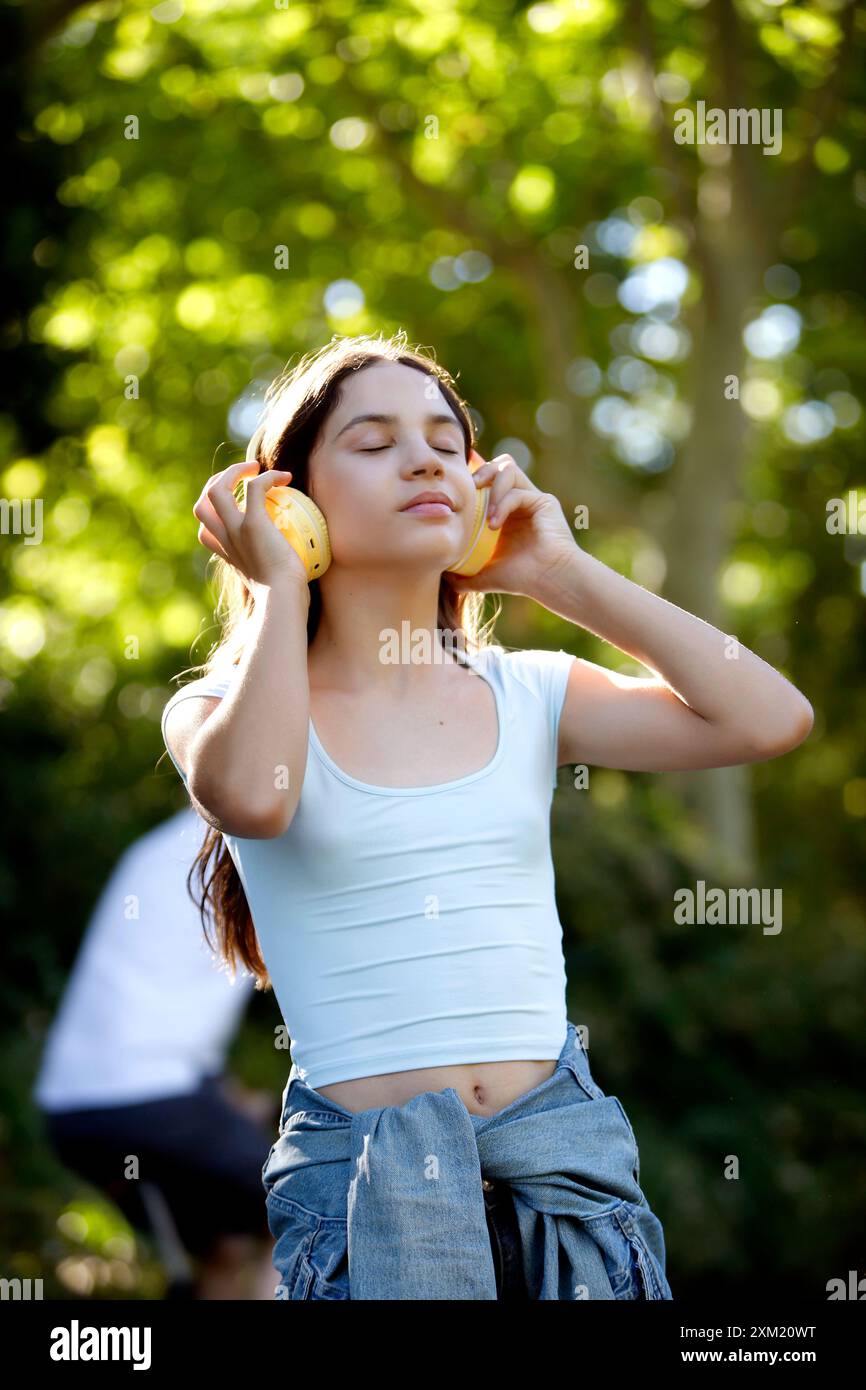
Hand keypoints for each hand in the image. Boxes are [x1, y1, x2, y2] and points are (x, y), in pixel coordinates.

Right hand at [193, 460, 309, 593]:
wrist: (283, 602)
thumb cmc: (283, 598)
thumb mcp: (268, 581)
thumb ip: (269, 570)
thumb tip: (288, 568)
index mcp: (226, 554)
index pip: (205, 529)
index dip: (215, 512)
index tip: (238, 507)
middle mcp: (225, 540)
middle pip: (202, 503)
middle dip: (217, 483)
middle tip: (242, 477)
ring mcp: (235, 531)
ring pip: (217, 488)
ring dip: (234, 471)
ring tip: (255, 467)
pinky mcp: (253, 524)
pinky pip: (254, 487)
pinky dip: (268, 477)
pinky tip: (285, 477)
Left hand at [449, 451, 579, 597]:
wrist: (551, 581)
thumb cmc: (524, 579)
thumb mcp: (486, 575)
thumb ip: (465, 575)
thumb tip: (442, 577)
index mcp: (507, 511)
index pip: (488, 481)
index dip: (472, 481)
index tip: (456, 495)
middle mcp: (521, 500)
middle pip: (499, 466)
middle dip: (481, 472)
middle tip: (469, 491)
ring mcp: (533, 499)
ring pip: (508, 470)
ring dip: (493, 489)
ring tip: (487, 517)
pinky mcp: (544, 502)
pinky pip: (518, 491)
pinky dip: (503, 504)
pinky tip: (495, 526)